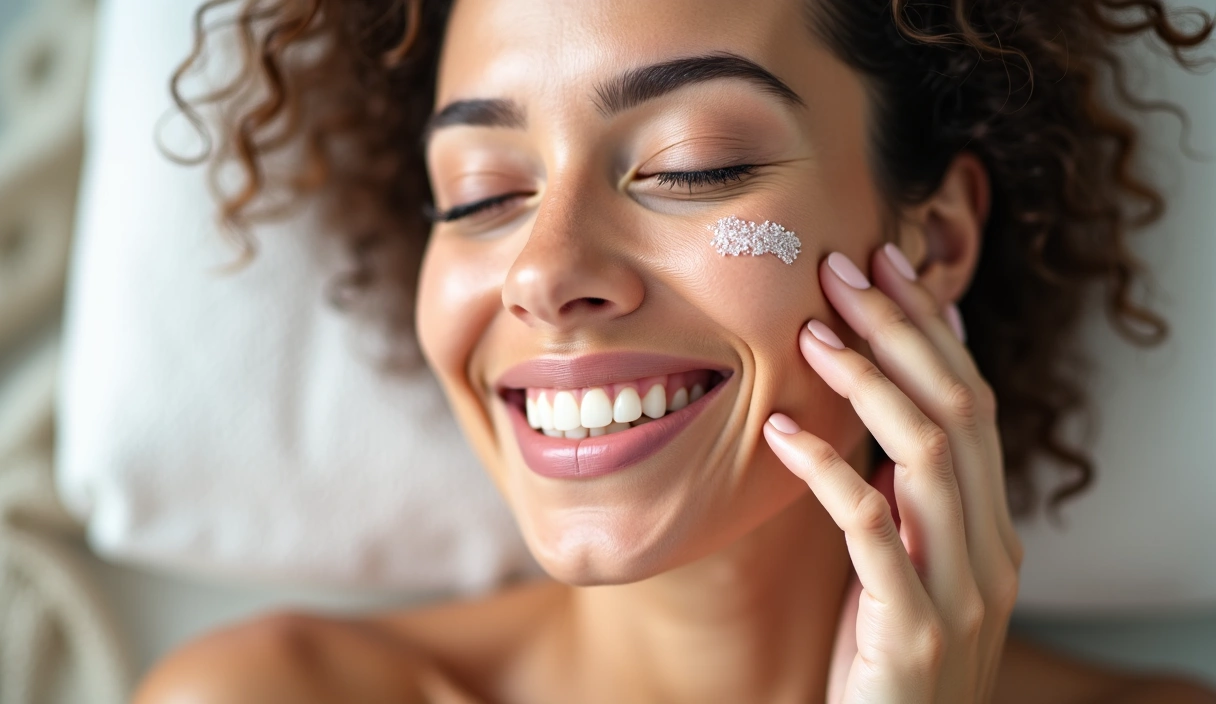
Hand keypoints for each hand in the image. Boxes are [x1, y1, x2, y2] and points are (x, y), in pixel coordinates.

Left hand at [762, 246, 1023, 703]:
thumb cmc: (882, 660)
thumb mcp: (903, 569)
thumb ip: (910, 503)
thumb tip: (890, 416)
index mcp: (991, 529)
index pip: (973, 404)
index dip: (932, 330)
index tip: (888, 266)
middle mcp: (991, 551)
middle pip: (960, 411)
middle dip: (903, 331)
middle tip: (847, 269)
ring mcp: (960, 590)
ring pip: (930, 455)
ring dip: (870, 383)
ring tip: (812, 333)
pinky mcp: (912, 627)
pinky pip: (872, 527)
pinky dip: (829, 468)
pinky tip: (782, 430)